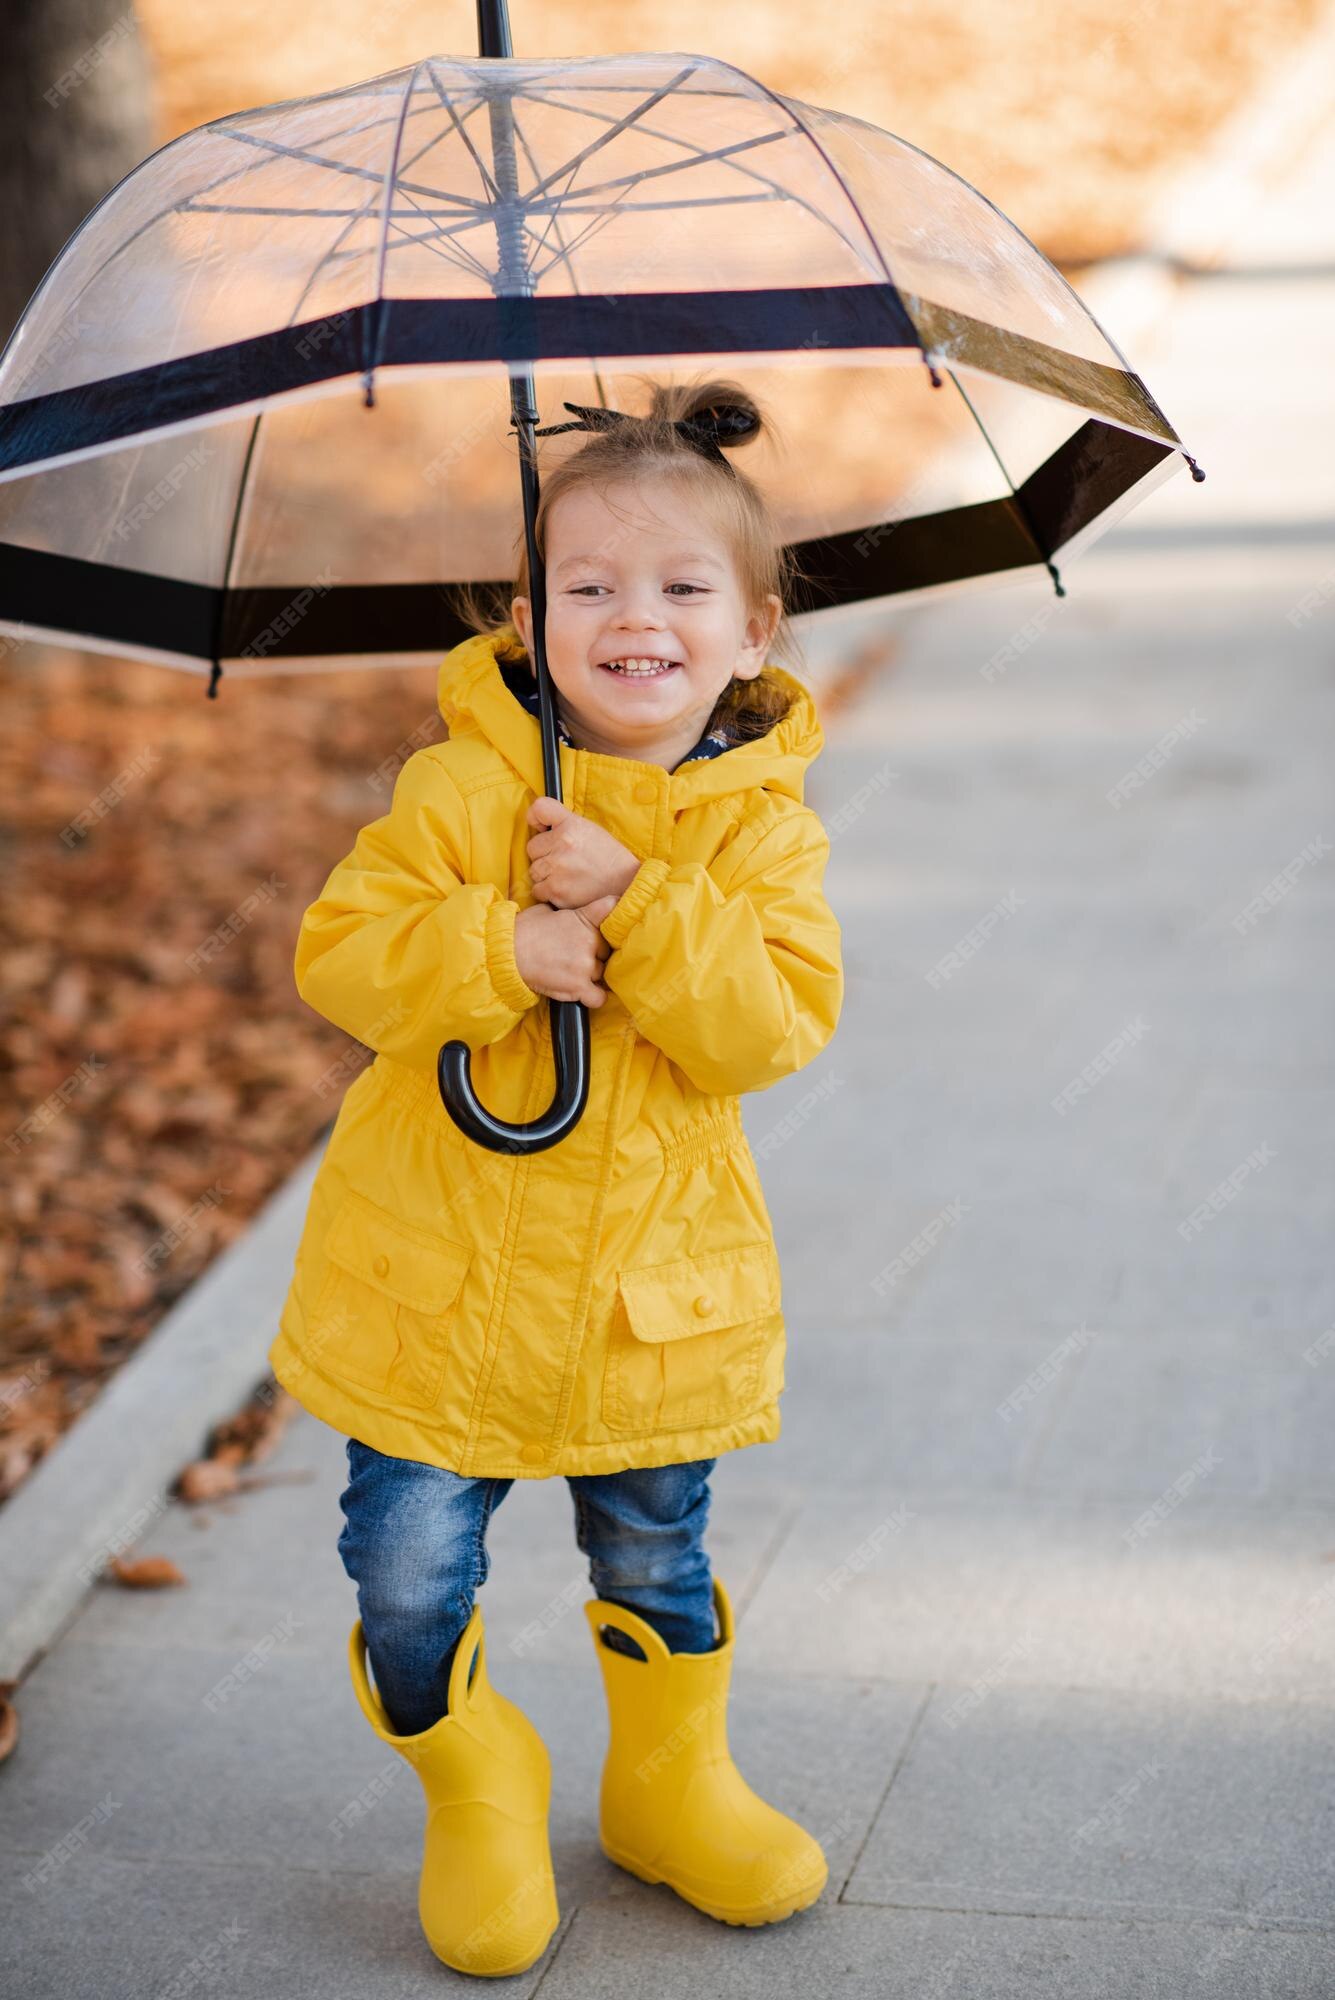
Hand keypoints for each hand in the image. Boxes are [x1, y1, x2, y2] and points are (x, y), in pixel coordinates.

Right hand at [513, 896, 617, 1007]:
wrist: (507, 952)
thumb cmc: (523, 930)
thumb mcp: (547, 910)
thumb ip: (567, 913)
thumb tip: (569, 914)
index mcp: (583, 918)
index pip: (610, 907)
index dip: (613, 913)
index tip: (611, 920)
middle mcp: (589, 940)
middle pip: (605, 949)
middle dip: (594, 952)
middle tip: (575, 954)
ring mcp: (585, 965)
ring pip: (600, 972)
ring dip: (589, 974)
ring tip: (569, 972)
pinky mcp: (578, 986)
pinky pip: (598, 997)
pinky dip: (593, 997)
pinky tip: (584, 992)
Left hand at [526, 796, 640, 909]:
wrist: (627, 885)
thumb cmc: (608, 858)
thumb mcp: (591, 830)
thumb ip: (565, 823)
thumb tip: (539, 824)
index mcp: (572, 825)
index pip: (540, 808)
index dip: (535, 818)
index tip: (541, 827)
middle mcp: (562, 844)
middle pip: (532, 847)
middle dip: (544, 854)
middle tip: (564, 860)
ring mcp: (558, 869)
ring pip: (534, 870)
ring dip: (545, 874)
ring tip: (567, 875)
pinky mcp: (556, 891)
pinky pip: (538, 890)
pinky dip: (548, 892)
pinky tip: (566, 888)